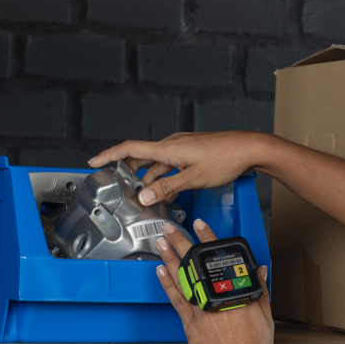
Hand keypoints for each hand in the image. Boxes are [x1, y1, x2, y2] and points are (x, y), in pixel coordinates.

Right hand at [88, 131, 269, 206]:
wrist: (250, 149)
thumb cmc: (226, 159)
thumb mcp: (194, 178)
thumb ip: (168, 188)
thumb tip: (145, 196)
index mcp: (168, 148)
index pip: (130, 149)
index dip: (109, 155)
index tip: (94, 162)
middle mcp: (173, 145)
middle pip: (143, 158)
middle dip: (131, 174)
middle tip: (123, 189)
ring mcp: (183, 148)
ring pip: (159, 165)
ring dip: (152, 180)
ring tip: (150, 198)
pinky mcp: (193, 153)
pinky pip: (172, 165)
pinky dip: (166, 178)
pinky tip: (170, 191)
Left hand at [154, 218, 273, 343]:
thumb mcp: (265, 319)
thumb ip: (261, 291)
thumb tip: (260, 272)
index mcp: (238, 292)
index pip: (220, 258)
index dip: (209, 239)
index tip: (200, 225)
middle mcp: (218, 297)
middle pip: (196, 264)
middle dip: (181, 242)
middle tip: (170, 228)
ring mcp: (202, 310)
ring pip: (183, 278)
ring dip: (170, 258)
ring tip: (161, 243)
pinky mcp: (190, 324)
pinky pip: (176, 299)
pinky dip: (167, 284)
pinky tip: (161, 271)